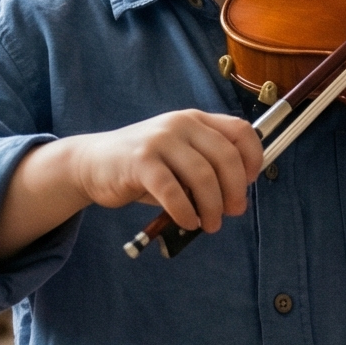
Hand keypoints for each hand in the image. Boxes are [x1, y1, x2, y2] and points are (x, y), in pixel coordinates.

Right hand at [67, 109, 266, 233]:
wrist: (92, 163)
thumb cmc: (144, 167)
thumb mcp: (180, 158)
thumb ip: (208, 168)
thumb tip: (237, 198)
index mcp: (196, 120)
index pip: (240, 130)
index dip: (253, 158)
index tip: (250, 183)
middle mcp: (181, 124)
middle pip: (226, 156)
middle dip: (235, 190)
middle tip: (234, 212)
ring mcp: (160, 140)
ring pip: (203, 176)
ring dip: (212, 207)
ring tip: (210, 224)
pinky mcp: (140, 161)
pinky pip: (173, 191)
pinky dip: (185, 212)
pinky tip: (187, 222)